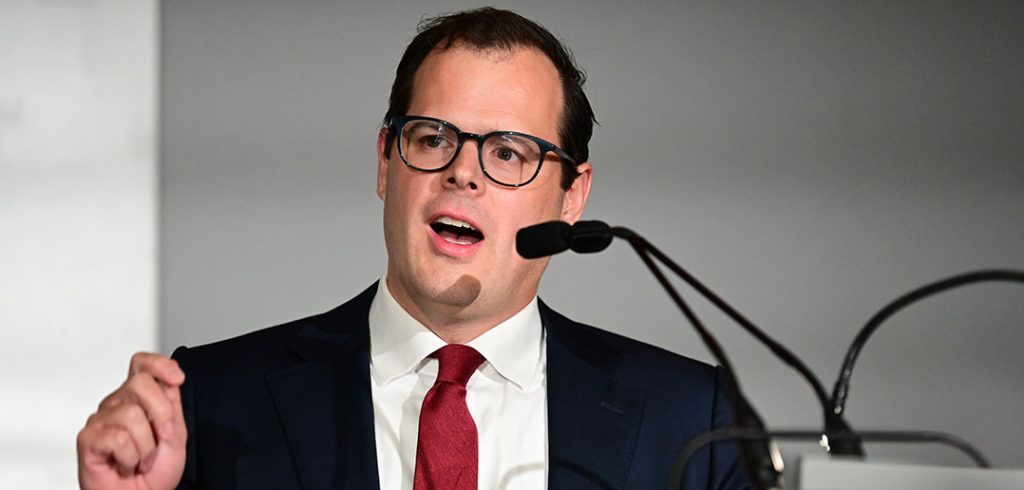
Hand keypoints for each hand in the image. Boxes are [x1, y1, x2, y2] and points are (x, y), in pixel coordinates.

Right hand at [77, 352, 187, 489]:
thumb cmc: (155, 472)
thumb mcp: (175, 435)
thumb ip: (172, 405)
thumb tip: (169, 379)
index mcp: (140, 398)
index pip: (142, 364)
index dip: (159, 364)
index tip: (177, 378)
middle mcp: (117, 403)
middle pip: (141, 383)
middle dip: (161, 413)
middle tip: (161, 439)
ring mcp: (101, 419)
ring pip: (131, 414)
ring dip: (146, 445)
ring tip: (141, 459)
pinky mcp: (89, 438)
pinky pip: (118, 438)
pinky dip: (131, 458)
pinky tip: (125, 464)